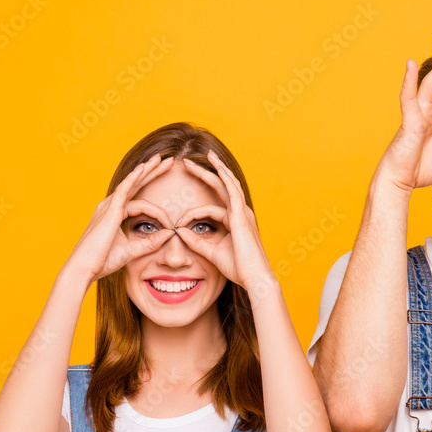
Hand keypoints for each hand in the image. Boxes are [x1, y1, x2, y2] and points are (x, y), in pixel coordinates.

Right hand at [67, 155, 175, 282]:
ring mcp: (109, 206)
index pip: (140, 201)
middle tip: (169, 161)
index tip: (172, 224)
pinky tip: (144, 168)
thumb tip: (169, 235)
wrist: (85, 268)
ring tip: (162, 159)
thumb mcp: (132, 251)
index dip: (159, 211)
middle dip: (152, 172)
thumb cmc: (103, 261)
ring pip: (132, 183)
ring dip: (147, 170)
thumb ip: (150, 243)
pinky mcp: (110, 210)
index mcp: (115, 214)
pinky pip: (124, 189)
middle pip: (136, 184)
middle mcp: (111, 206)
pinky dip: (134, 177)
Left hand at [176, 154, 274, 292]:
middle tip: (190, 162)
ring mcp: (243, 212)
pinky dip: (225, 178)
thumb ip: (196, 242)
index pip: (211, 207)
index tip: (177, 222)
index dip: (192, 212)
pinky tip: (217, 168)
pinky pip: (233, 191)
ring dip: (217, 168)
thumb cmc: (238, 267)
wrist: (254, 276)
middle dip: (206, 173)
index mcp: (235, 221)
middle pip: (222, 187)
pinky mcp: (241, 216)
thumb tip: (180, 233)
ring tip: (206, 155)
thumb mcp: (212, 252)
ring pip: (228, 184)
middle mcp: (241, 213)